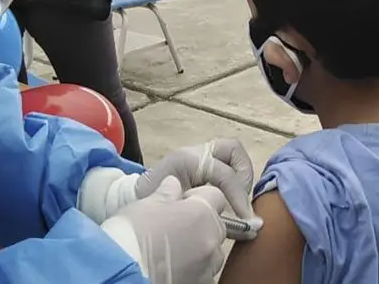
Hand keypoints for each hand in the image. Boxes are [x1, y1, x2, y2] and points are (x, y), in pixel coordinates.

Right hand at [101, 176, 226, 283]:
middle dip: (200, 224)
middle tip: (174, 227)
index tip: (181, 202)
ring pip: (212, 252)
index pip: (215, 196)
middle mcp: (211, 241)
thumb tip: (174, 184)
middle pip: (216, 225)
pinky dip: (194, 270)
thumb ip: (166, 192)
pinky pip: (204, 273)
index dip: (198, 196)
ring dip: (199, 249)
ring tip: (172, 251)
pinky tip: (173, 268)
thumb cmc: (131, 235)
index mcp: (201, 213)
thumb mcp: (146, 203)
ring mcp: (208, 267)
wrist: (119, 273)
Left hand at [135, 138, 258, 222]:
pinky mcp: (201, 164)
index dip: (239, 197)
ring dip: (241, 178)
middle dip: (244, 176)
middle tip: (242, 203)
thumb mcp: (177, 212)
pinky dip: (233, 182)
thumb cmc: (150, 206)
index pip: (224, 173)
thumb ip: (208, 215)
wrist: (131, 199)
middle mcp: (195, 152)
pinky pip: (225, 165)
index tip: (246, 221)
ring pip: (232, 155)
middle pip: (233, 149)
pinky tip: (230, 203)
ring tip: (238, 203)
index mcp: (187, 160)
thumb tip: (247, 228)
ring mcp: (199, 155)